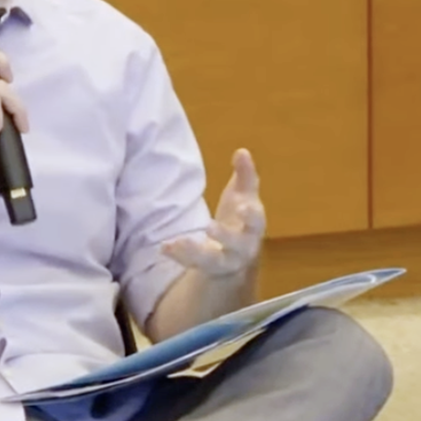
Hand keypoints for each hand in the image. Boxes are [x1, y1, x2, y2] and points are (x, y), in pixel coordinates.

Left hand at [161, 149, 265, 276]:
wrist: (237, 255)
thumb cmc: (241, 218)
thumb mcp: (244, 196)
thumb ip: (245, 175)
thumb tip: (242, 151)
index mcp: (254, 226)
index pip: (256, 221)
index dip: (251, 215)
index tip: (242, 206)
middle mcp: (243, 247)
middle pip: (237, 244)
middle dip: (224, 236)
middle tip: (208, 226)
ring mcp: (225, 261)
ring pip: (212, 260)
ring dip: (195, 252)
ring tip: (176, 243)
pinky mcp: (207, 269)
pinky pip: (193, 264)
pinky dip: (179, 255)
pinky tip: (164, 246)